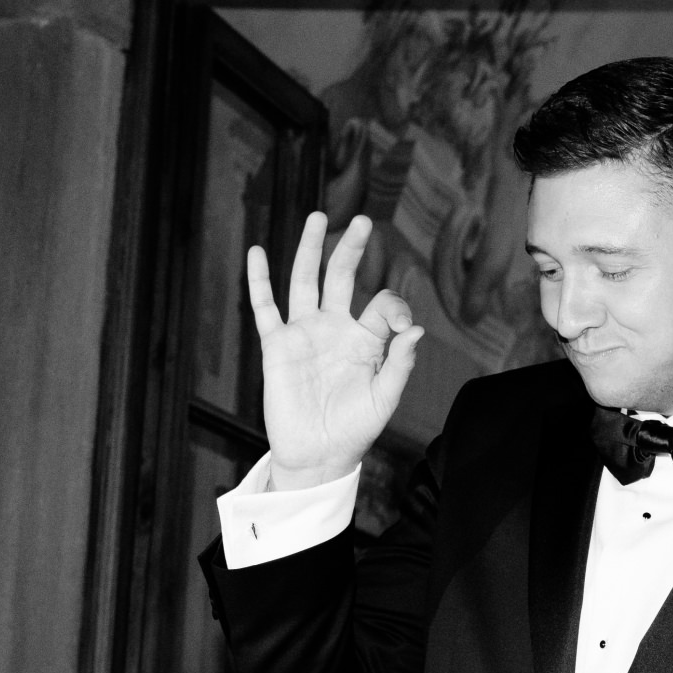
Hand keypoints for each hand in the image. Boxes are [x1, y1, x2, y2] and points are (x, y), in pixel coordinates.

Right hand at [248, 212, 423, 489]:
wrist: (318, 455)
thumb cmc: (355, 430)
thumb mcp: (384, 399)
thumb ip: (400, 364)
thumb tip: (415, 329)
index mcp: (366, 340)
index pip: (382, 304)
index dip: (394, 307)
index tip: (400, 328)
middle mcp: (335, 329)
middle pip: (342, 277)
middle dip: (352, 249)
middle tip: (363, 220)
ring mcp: (305, 334)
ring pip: (305, 281)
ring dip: (310, 249)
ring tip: (318, 217)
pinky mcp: (277, 346)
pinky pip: (265, 308)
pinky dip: (259, 281)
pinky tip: (257, 252)